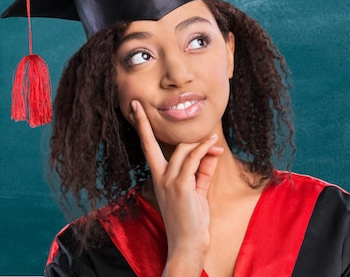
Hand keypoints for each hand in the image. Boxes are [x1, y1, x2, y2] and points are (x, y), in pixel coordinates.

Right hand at [130, 100, 223, 275]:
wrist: (189, 243)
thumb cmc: (192, 218)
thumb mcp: (197, 189)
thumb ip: (202, 169)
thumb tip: (211, 150)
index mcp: (159, 176)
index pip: (147, 146)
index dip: (141, 125)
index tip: (135, 107)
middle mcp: (159, 177)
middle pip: (159, 142)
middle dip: (148, 122)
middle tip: (158, 109)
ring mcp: (169, 181)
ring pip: (183, 149)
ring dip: (201, 143)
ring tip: (215, 143)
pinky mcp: (181, 186)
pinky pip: (194, 159)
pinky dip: (205, 149)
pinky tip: (214, 146)